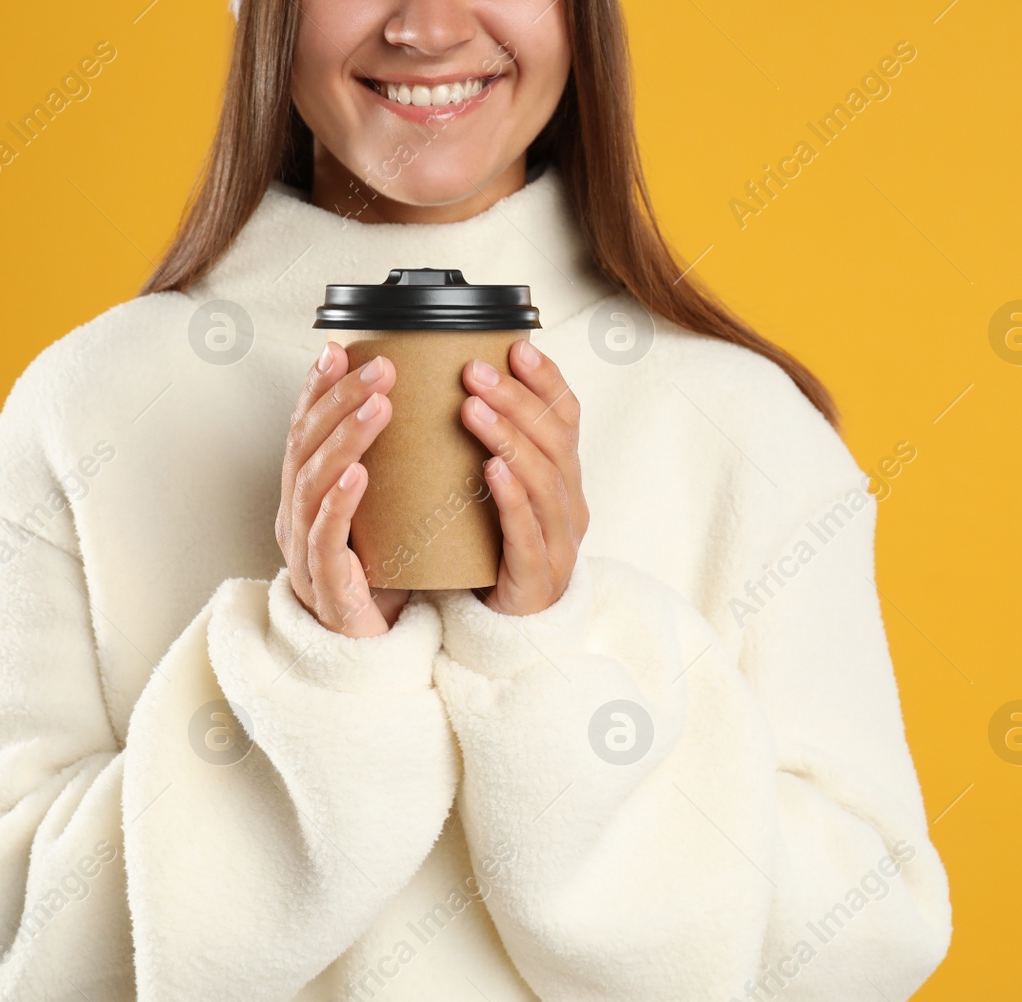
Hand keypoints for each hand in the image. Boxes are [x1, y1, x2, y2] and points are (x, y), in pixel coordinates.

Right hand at [276, 340, 410, 636]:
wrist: (373, 652)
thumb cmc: (379, 576)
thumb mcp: (382, 510)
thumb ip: (386, 465)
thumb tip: (418, 407)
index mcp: (305, 495)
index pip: (304, 429)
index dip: (317, 388)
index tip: (339, 349)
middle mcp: (295, 517)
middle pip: (305, 446)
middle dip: (340, 399)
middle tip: (381, 367)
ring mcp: (303, 552)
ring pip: (311, 483)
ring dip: (345, 438)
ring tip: (378, 405)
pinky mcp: (325, 587)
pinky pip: (324, 539)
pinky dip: (339, 502)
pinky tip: (358, 474)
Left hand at [459, 340, 588, 614]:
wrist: (504, 634)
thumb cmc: (493, 555)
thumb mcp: (495, 494)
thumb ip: (488, 450)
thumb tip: (451, 388)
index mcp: (564, 479)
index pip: (566, 417)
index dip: (547, 380)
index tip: (516, 346)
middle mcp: (571, 505)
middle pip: (555, 440)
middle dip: (517, 399)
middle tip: (474, 370)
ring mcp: (560, 542)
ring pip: (545, 479)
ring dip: (509, 437)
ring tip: (472, 408)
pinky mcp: (537, 577)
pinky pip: (528, 530)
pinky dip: (511, 496)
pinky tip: (491, 469)